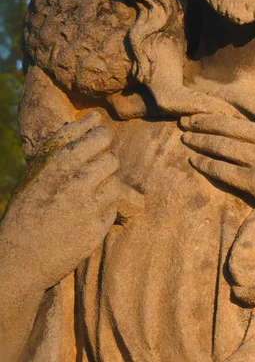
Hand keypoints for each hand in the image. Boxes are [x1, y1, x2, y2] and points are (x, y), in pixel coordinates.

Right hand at [0, 111, 141, 294]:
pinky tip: (84, 217)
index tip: (94, 147)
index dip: (101, 140)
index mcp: (58, 162)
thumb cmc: (28, 207)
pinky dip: (103, 212)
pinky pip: (112, 209)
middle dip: (105, 164)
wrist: (18, 259)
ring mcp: (87, 206)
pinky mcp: (96, 228)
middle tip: (91, 174)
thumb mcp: (38, 170)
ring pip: (115, 183)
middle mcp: (74, 181)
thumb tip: (96, 116)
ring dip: (105, 188)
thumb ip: (66, 141)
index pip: (100, 136)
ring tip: (86, 197)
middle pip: (112, 158)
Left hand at [180, 92, 254, 233]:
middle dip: (204, 119)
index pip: (248, 102)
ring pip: (221, 146)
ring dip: (200, 140)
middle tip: (187, 118)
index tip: (208, 94)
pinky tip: (195, 161)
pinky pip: (224, 171)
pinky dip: (206, 165)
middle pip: (227, 123)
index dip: (225, 97)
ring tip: (185, 137)